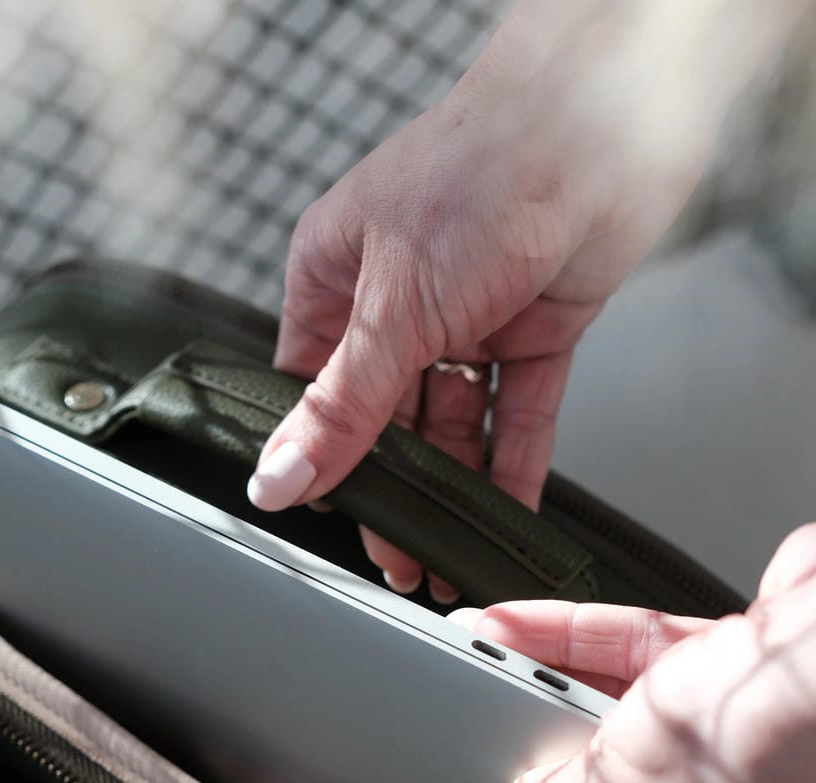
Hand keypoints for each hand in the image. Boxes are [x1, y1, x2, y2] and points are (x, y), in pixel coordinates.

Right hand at [246, 0, 710, 596]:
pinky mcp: (534, 330)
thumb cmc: (482, 171)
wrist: (602, 123)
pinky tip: (501, 520)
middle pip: (384, 420)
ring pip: (452, 427)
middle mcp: (398, 300)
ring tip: (444, 559)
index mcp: (334, 277)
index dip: (319, 457)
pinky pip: (515, 417)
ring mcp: (468, 317)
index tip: (328, 519)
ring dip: (450, 494)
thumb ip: (341, 409)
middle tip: (395, 560)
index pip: (311, 390)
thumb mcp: (390, 308)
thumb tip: (279, 479)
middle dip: (392, 492)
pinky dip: (510, 469)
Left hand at [454, 524, 815, 782]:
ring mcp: (762, 749)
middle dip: (574, 772)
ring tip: (496, 675)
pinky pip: (656, 665)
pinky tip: (528, 630)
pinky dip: (592, 645)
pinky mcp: (751, 674)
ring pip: (645, 725)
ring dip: (565, 693)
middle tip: (515, 760)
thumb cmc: (759, 746)